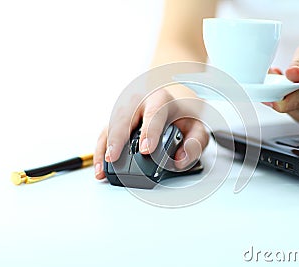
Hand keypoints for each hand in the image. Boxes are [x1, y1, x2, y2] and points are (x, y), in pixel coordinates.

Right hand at [94, 88, 208, 178]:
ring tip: (102, 169)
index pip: (155, 114)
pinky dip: (100, 151)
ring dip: (104, 148)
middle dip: (117, 138)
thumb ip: (196, 142)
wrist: (173, 98)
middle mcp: (139, 101)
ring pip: (109, 125)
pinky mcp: (115, 120)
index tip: (146, 150)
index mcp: (161, 99)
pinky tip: (100, 167)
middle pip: (124, 117)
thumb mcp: (198, 126)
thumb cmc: (183, 114)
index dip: (150, 132)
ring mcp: (124, 109)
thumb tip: (181, 159)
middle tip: (114, 158)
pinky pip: (104, 134)